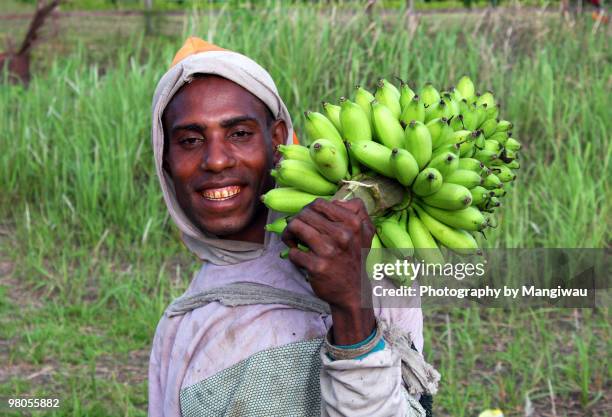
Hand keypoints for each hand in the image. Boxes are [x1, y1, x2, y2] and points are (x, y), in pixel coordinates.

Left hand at [281, 198, 376, 343]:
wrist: (353, 292)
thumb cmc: (354, 259)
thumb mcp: (365, 232)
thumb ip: (357, 210)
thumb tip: (336, 200)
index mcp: (352, 223)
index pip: (319, 204)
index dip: (308, 210)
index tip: (308, 221)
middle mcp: (342, 235)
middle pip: (304, 214)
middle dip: (296, 222)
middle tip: (298, 233)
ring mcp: (329, 251)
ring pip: (295, 227)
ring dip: (289, 235)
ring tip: (294, 242)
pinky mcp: (317, 266)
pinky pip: (293, 252)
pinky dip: (292, 254)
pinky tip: (300, 258)